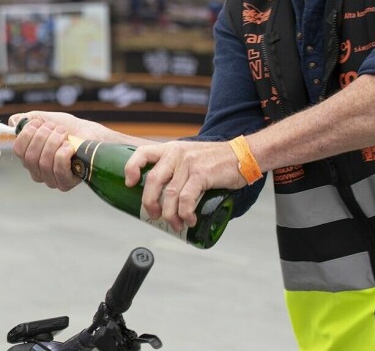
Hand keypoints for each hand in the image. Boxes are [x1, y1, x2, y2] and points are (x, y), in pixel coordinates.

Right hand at [11, 115, 79, 189]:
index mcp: (29, 158)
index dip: (26, 134)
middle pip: (30, 157)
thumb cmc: (68, 129)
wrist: (91, 135)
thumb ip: (26, 120)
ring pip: (44, 162)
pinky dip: (63, 153)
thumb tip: (13, 122)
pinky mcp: (66, 183)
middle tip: (55, 128)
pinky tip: (69, 146)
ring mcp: (52, 180)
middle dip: (43, 136)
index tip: (37, 123)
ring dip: (54, 142)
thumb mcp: (44, 119)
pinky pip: (58, 169)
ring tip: (64, 133)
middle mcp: (38, 172)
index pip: (18, 150)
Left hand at [124, 140, 242, 232]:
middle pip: (153, 180)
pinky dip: (185, 213)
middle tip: (154, 215)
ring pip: (169, 194)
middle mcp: (176, 154)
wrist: (244, 154)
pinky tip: (189, 219)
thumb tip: (163, 194)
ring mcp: (189, 164)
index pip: (142, 153)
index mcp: (170, 149)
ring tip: (176, 224)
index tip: (130, 184)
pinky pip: (186, 198)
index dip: (131, 168)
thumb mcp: (190, 156)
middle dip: (149, 202)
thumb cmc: (216, 160)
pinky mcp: (202, 174)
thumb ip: (176, 168)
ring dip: (170, 214)